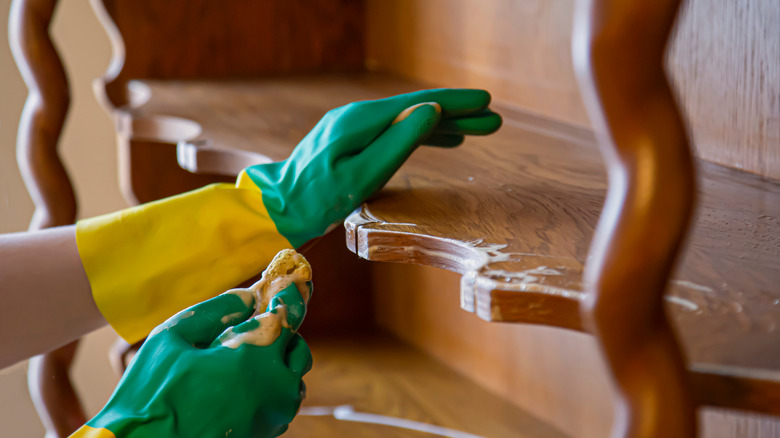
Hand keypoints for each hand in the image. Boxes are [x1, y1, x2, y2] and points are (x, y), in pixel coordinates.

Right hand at [79, 284, 311, 437]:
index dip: (288, 295)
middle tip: (253, 329)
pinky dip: (270, 388)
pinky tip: (238, 386)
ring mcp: (274, 415)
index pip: (288, 315)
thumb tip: (248, 296)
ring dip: (278, 365)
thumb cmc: (150, 397)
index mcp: (255, 358)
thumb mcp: (172, 339)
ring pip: (293, 379)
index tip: (289, 281)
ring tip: (242, 362)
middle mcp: (276, 388)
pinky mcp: (267, 434)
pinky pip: (281, 403)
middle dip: (281, 335)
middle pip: (297, 348)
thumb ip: (215, 311)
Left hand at [241, 89, 501, 246]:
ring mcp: (353, 126)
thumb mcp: (363, 176)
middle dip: (457, 114)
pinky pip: (393, 131)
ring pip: (407, 120)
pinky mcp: (351, 140)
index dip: (455, 103)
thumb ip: (398, 143)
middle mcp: (357, 116)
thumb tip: (431, 112)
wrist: (280, 207)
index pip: (418, 105)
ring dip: (443, 125)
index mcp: (361, 121)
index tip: (486, 102)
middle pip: (416, 110)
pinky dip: (420, 134)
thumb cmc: (319, 200)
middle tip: (493, 119)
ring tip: (477, 130)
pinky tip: (441, 138)